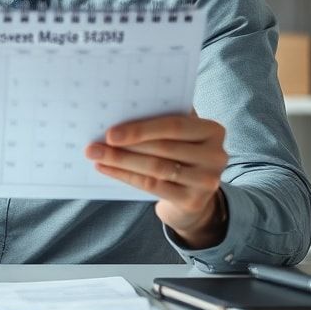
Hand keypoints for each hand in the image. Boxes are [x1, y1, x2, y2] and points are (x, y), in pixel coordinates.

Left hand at [84, 111, 227, 247]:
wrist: (192, 196)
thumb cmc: (179, 153)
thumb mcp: (179, 135)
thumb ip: (161, 119)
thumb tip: (120, 110)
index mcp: (213, 130)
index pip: (174, 126)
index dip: (141, 129)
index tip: (111, 133)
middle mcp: (216, 155)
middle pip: (162, 148)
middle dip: (125, 146)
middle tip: (94, 146)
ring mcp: (207, 180)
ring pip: (155, 168)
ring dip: (121, 161)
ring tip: (96, 156)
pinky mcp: (193, 200)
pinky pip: (152, 186)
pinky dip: (125, 176)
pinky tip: (106, 169)